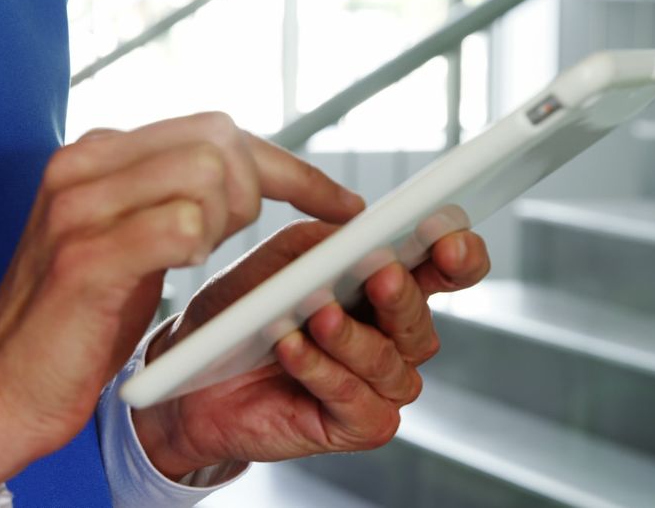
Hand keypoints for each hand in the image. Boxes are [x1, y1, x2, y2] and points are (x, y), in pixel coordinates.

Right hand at [0, 112, 364, 484]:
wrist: (3, 385)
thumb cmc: (76, 319)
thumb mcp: (124, 240)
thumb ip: (166, 196)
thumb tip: (243, 174)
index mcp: (93, 154)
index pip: (213, 129)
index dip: (286, 165)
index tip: (337, 202)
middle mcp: (81, 164)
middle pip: (218, 139)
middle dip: (259, 192)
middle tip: (237, 243)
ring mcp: (78, 206)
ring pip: (205, 173)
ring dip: (227, 223)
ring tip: (196, 260)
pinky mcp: (83, 258)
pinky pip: (180, 226)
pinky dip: (200, 248)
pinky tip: (182, 270)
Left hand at [132, 220, 489, 479]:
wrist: (194, 378)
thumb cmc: (240, 315)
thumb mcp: (276, 261)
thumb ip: (322, 242)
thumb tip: (363, 230)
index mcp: (385, 289)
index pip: (446, 271)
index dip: (460, 257)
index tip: (449, 240)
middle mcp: (391, 338)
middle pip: (422, 322)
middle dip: (402, 297)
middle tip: (381, 275)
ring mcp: (378, 385)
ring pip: (390, 363)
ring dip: (351, 337)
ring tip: (315, 316)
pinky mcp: (357, 424)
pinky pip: (359, 400)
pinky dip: (324, 371)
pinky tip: (293, 350)